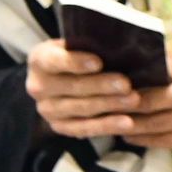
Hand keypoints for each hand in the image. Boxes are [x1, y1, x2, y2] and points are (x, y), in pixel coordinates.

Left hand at [25, 40, 171, 153]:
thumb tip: (138, 50)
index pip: (156, 69)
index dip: (131, 74)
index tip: (109, 74)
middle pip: (150, 100)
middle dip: (123, 102)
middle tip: (99, 101)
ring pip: (154, 124)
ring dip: (128, 123)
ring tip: (108, 119)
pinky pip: (165, 141)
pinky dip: (144, 138)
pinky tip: (129, 133)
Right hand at [26, 38, 141, 139]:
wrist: (62, 78)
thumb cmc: (77, 54)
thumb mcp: (76, 43)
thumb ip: (90, 44)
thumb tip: (117, 42)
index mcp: (39, 60)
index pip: (55, 60)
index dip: (76, 62)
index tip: (98, 62)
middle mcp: (38, 86)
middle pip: (72, 87)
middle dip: (102, 86)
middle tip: (126, 84)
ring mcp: (47, 109)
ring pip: (81, 109)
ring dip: (109, 106)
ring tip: (133, 101)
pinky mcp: (59, 127)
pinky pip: (84, 128)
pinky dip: (107, 126)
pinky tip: (127, 123)